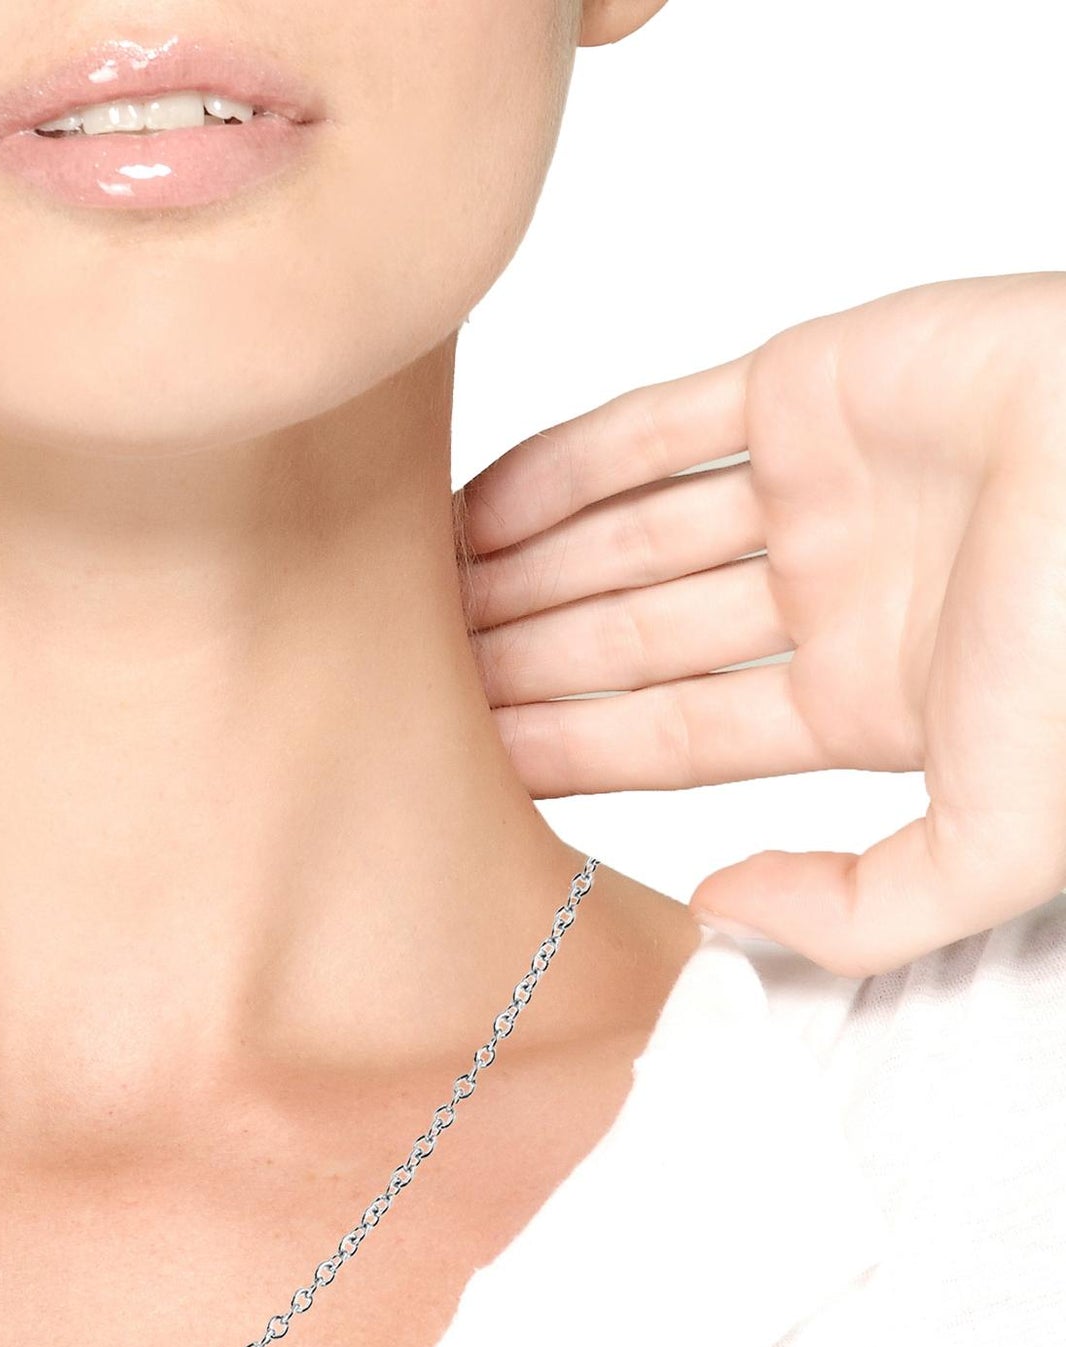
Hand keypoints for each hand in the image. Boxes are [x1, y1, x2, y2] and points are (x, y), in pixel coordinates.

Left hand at [455, 272, 1065, 976]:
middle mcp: (827, 597)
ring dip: (522, 570)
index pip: (668, 737)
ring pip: (625, 539)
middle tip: (401, 685)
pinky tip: (472, 511)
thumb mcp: (1002, 841)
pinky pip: (654, 430)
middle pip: (629, 640)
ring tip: (408, 605)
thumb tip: (718, 908)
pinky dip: (561, 468)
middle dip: (522, 662)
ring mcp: (816, 490)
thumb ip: (866, 908)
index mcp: (863, 701)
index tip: (456, 765)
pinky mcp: (811, 382)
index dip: (562, 748)